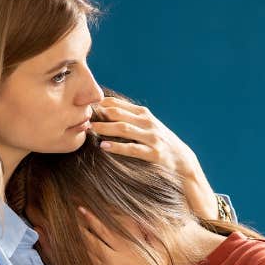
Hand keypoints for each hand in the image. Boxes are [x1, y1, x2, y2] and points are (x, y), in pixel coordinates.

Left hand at [76, 205, 166, 264]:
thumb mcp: (159, 255)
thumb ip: (151, 236)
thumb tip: (143, 221)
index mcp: (126, 250)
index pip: (104, 230)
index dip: (91, 219)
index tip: (81, 209)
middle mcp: (112, 260)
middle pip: (90, 239)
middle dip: (79, 227)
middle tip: (69, 217)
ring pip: (84, 253)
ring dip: (75, 241)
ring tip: (66, 231)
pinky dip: (75, 258)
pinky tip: (70, 251)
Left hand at [90, 96, 218, 219]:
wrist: (182, 159)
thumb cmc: (159, 142)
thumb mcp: (147, 126)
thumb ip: (129, 119)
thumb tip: (104, 113)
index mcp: (143, 114)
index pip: (118, 104)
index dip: (101, 104)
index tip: (84, 107)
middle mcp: (147, 122)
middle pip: (118, 114)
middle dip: (100, 114)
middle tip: (83, 116)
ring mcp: (151, 137)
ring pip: (124, 129)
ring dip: (105, 128)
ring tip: (91, 129)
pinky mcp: (153, 153)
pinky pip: (132, 149)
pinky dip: (117, 147)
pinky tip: (105, 146)